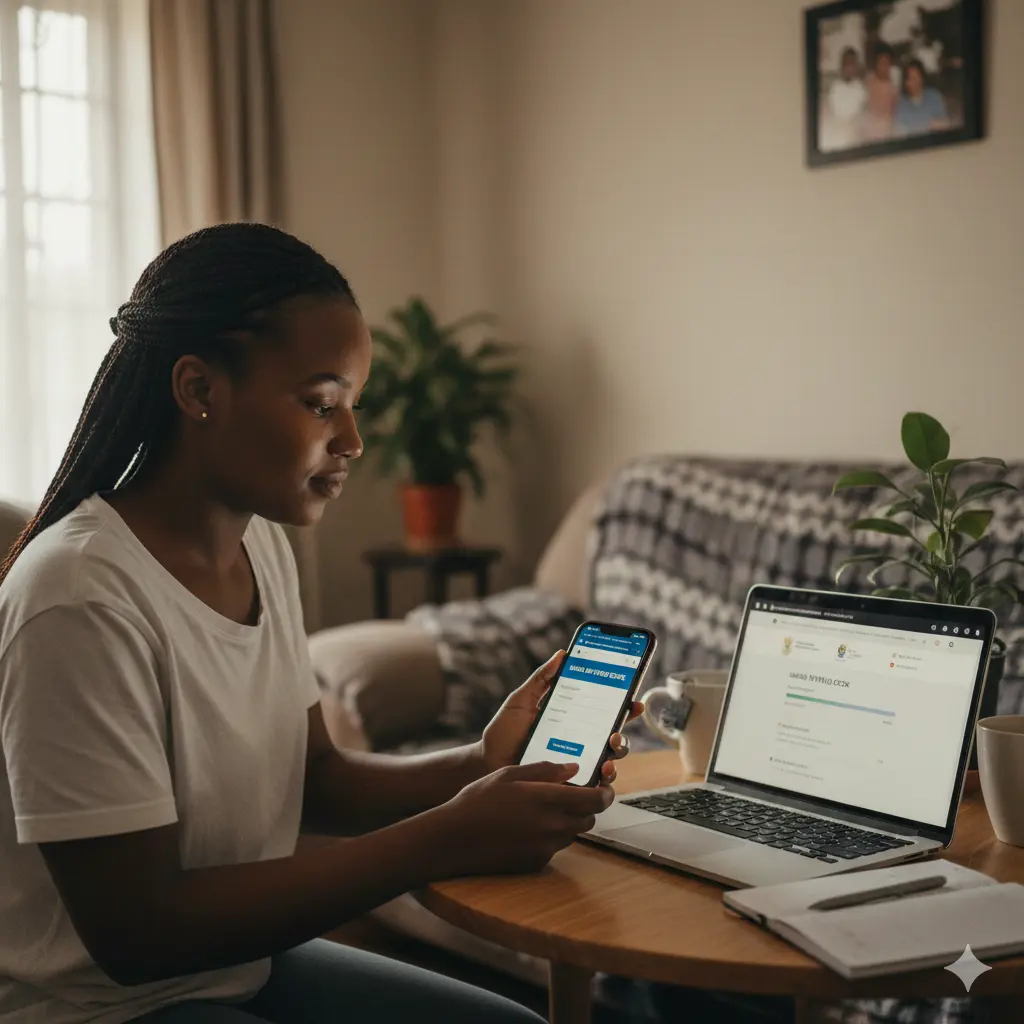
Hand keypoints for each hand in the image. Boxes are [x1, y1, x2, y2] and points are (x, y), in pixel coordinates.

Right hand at [434, 760, 613, 875]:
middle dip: (585, 807)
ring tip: (541, 810)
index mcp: (548, 800)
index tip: (604, 789)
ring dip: (567, 821)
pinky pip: (554, 848)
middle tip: (569, 796)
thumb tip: (573, 768)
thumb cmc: (478, 800)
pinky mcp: (536, 863)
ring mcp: (545, 848)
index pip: (596, 800)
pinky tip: (526, 828)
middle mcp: (552, 826)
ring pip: (572, 833)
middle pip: (588, 819)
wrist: (453, 839)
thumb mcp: (509, 774)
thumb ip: (545, 770)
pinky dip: (550, 837)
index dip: (605, 794)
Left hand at [479, 650, 644, 783]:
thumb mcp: (521, 700)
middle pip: (614, 733)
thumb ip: (541, 679)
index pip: (603, 710)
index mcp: (572, 719)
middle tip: (622, 721)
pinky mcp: (571, 784)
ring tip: (612, 744)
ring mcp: (577, 763)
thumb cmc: (503, 732)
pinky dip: (605, 776)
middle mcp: (579, 741)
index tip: (632, 696)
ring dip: (619, 751)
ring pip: (611, 758)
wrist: (487, 762)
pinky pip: (596, 784)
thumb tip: (562, 654)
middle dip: (625, 726)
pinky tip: (602, 768)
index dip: (623, 703)